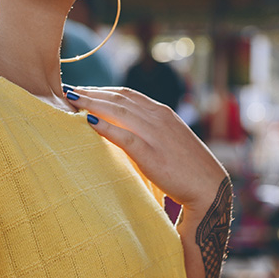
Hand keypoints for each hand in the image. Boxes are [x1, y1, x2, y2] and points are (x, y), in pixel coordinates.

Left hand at [64, 86, 227, 215]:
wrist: (209, 188)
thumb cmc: (187, 167)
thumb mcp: (168, 140)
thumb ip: (149, 130)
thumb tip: (125, 128)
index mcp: (161, 113)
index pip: (126, 94)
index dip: (102, 90)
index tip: (84, 90)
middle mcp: (157, 117)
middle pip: (117, 97)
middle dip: (91, 92)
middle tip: (69, 90)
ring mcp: (154, 133)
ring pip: (117, 110)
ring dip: (92, 102)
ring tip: (71, 99)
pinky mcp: (150, 153)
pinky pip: (124, 135)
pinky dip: (105, 126)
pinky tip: (88, 121)